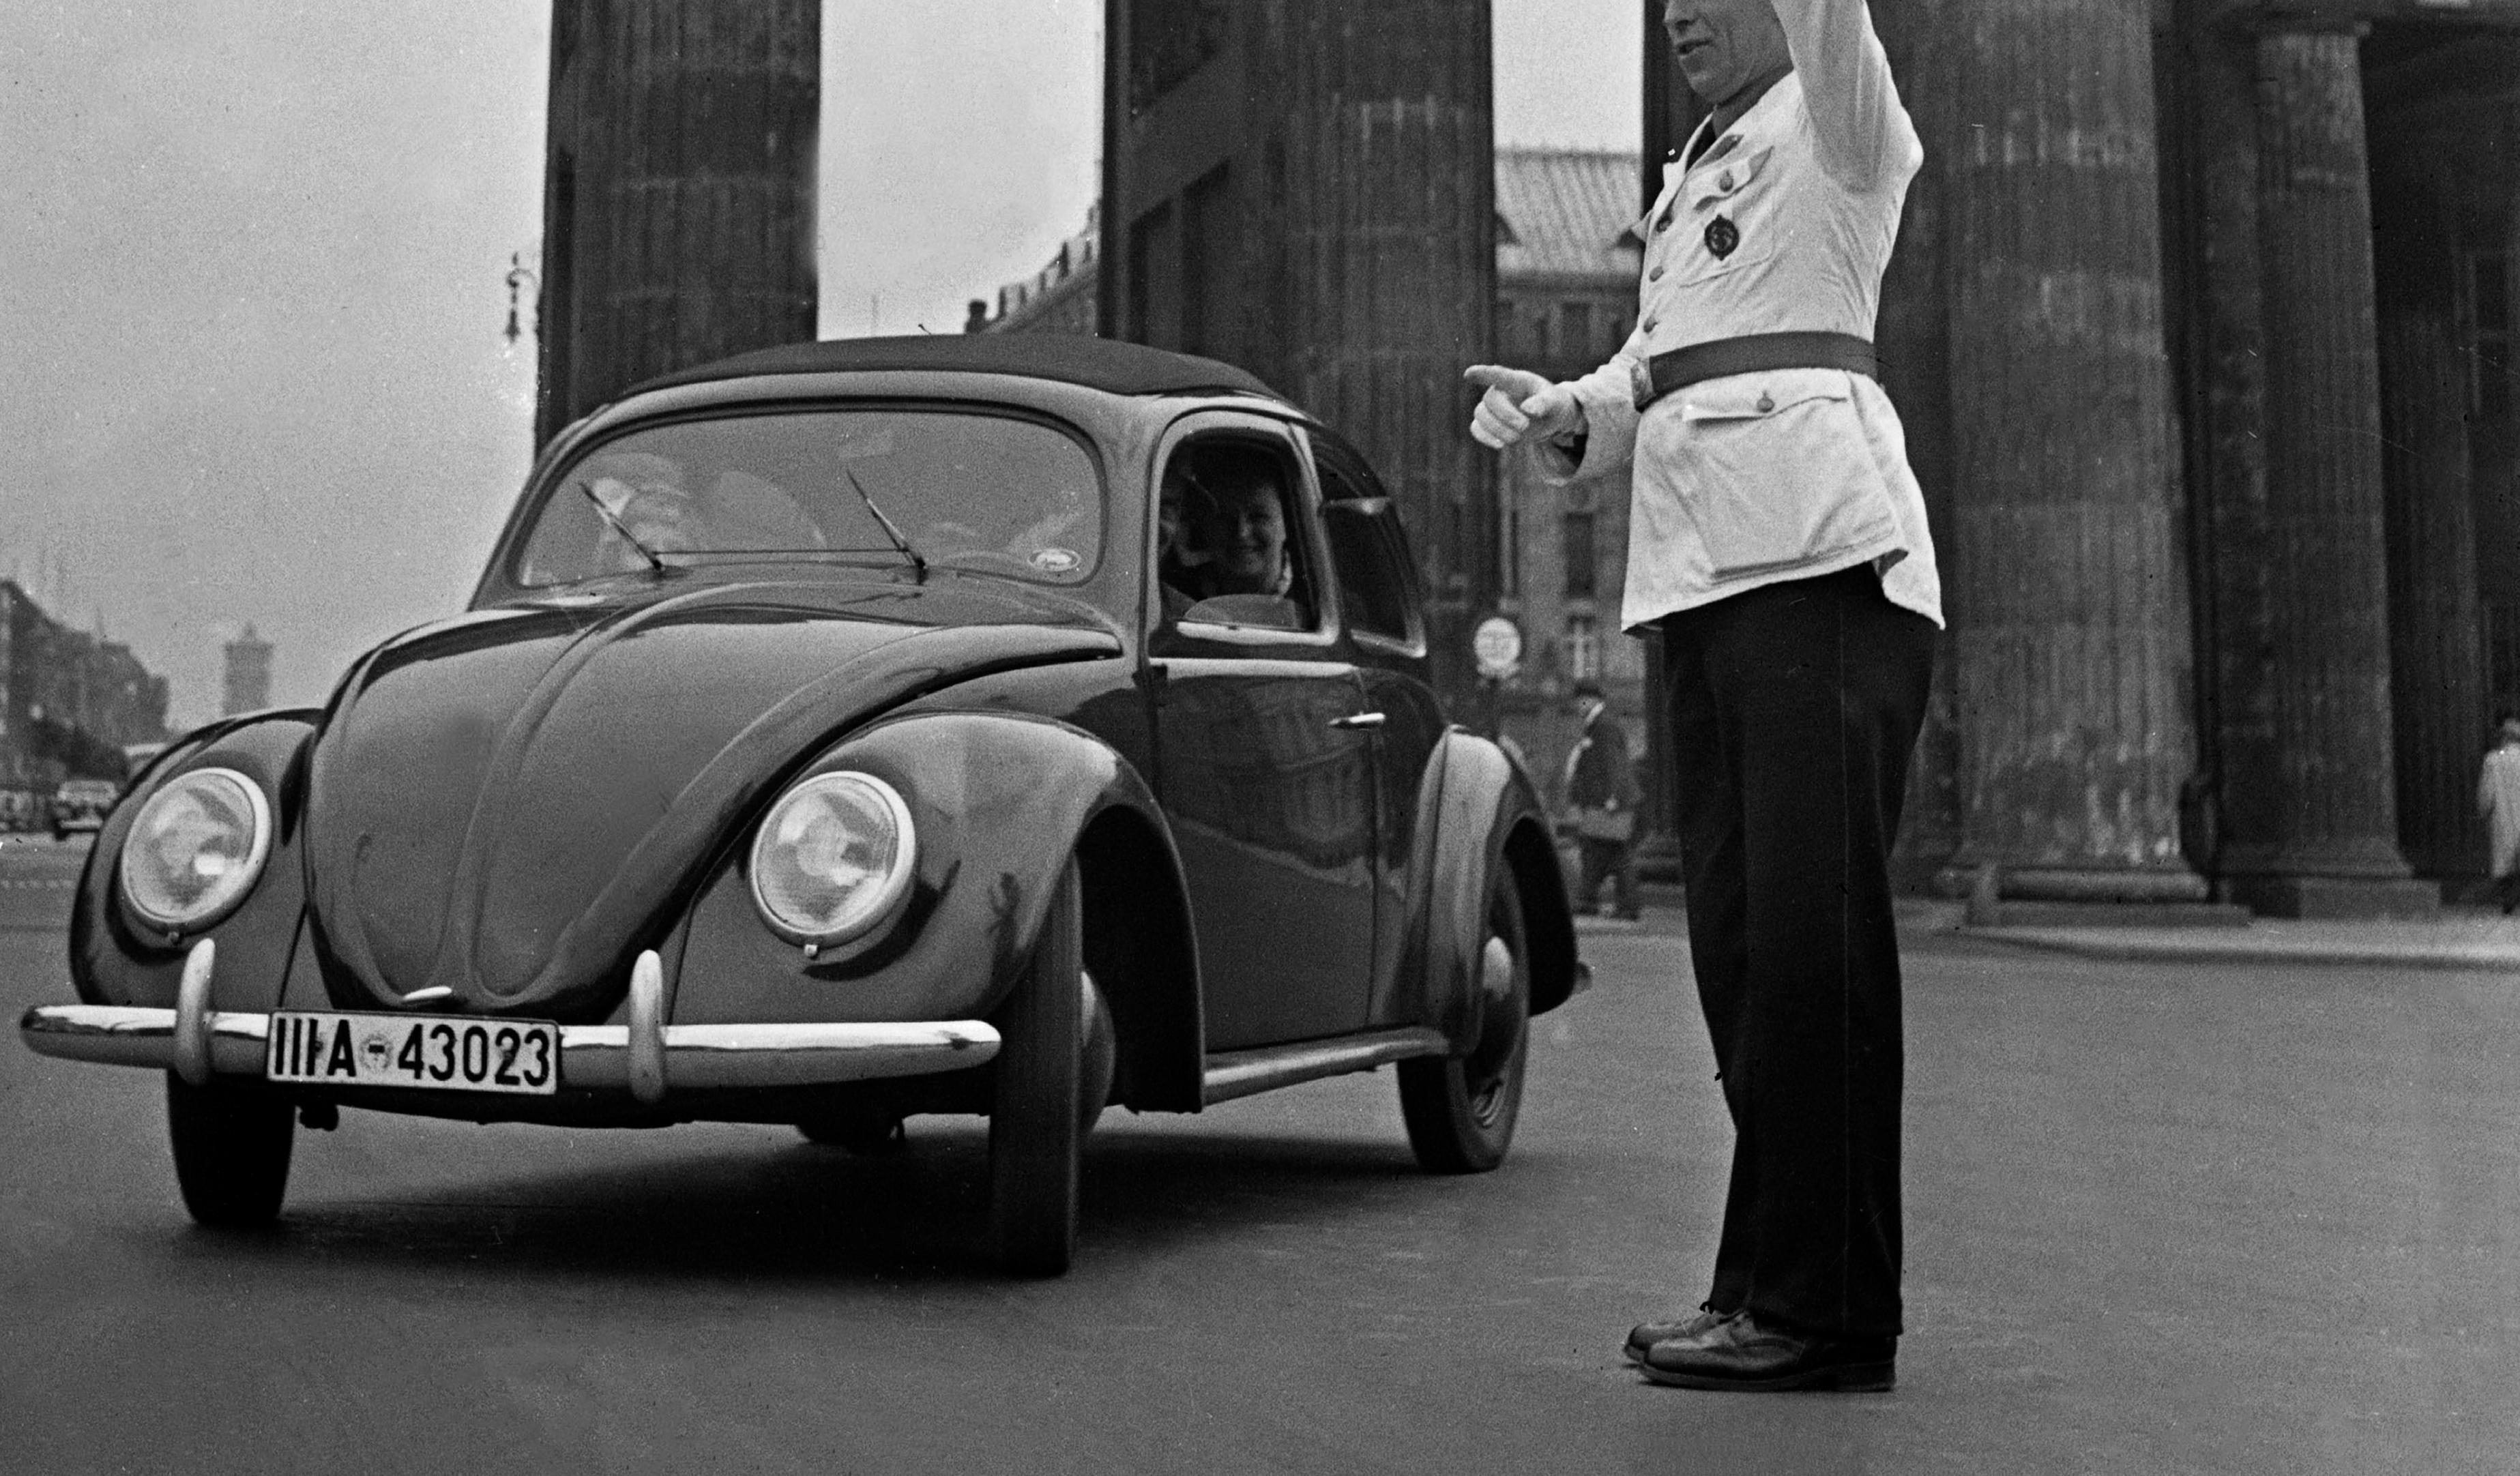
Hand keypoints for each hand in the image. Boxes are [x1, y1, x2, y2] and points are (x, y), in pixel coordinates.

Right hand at [1464, 364, 1584, 450]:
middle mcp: (1500, 391)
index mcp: (1517, 380)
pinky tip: (1500, 445)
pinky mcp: (1488, 423)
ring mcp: (1492, 407)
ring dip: (1497, 429)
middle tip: (1525, 426)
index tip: (1468, 374)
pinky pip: (1477, 428)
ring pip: (1481, 415)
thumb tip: (1527, 409)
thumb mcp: (1555, 403)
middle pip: (1490, 400)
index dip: (1482, 374)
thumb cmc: (1553, 405)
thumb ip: (1544, 403)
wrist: (1549, 418)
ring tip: (1517, 439)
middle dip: (1505, 415)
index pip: (1498, 375)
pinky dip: (1485, 437)